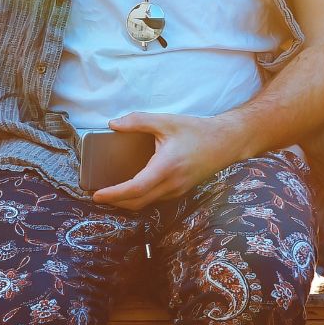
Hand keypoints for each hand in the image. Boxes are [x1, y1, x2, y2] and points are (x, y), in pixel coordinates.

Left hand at [92, 112, 245, 210]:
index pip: (135, 189)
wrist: (226, 142)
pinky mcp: (181, 191)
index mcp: (166, 167)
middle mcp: (172, 184)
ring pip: (147, 203)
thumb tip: (113, 124)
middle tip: (97, 196)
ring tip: (110, 194)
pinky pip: (156, 200)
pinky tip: (132, 189)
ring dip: (127, 202)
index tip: (97, 195)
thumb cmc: (197, 131)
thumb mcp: (166, 121)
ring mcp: (178, 191)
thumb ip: (138, 121)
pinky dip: (140, 198)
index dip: (114, 195)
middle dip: (115, 202)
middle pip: (137, 202)